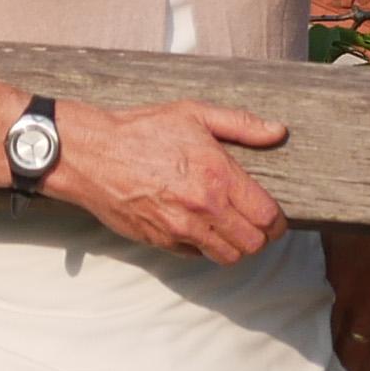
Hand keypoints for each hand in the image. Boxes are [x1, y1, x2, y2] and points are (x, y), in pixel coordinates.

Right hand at [52, 99, 290, 261]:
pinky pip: (196, 256)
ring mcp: (180, 228)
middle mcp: (203, 208)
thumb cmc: (141, 131)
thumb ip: (241, 124)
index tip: (273, 216)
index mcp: (218, 176)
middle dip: (260, 236)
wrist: (91, 154)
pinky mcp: (160, 241)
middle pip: (253, 243)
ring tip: (231, 230)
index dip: (276, 220)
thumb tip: (278, 132)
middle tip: (255, 225)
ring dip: (235, 247)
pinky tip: (200, 228)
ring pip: (227, 257)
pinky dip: (205, 248)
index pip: (266, 216)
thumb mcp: (194, 114)